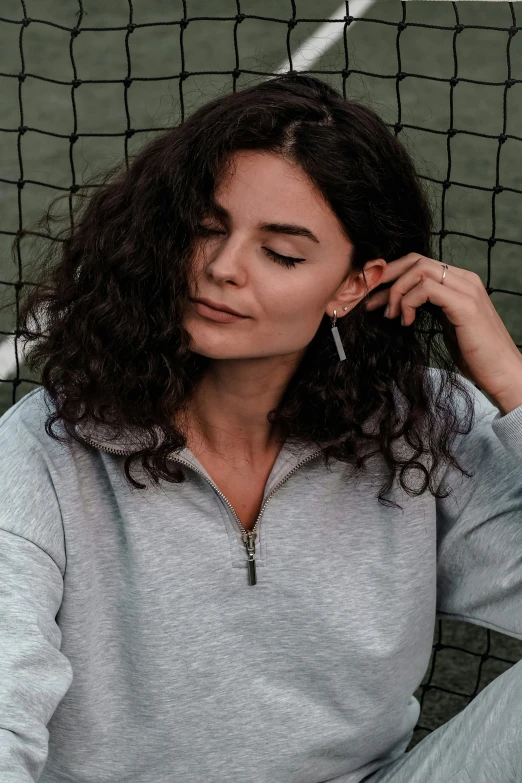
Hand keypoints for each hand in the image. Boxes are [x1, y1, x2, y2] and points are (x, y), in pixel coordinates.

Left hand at [364, 252, 521, 411]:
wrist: (502, 372)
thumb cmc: (474, 354)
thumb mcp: (445, 324)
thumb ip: (426, 308)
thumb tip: (393, 304)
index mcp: (459, 281)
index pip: (418, 263)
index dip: (390, 275)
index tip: (370, 294)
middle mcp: (464, 279)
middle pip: (415, 260)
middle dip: (386, 276)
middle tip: (368, 298)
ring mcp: (466, 289)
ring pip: (418, 270)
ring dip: (396, 291)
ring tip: (390, 316)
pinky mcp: (465, 304)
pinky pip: (426, 288)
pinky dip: (408, 303)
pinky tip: (406, 322)